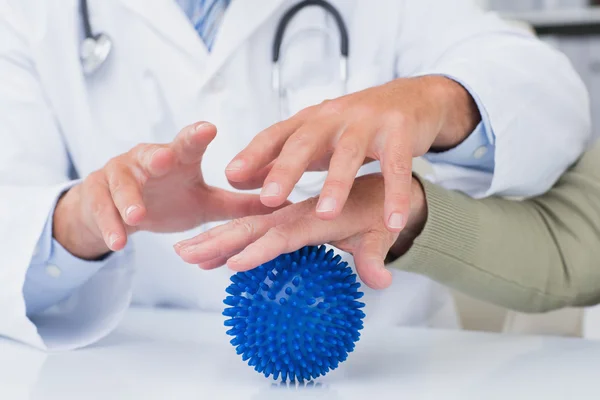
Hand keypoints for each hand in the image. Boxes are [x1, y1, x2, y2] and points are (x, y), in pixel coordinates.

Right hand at [53, 122, 274, 259]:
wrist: (120, 211)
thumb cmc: (168, 199)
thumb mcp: (205, 204)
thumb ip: (239, 205)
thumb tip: (283, 206)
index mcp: (178, 158)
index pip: (189, 143)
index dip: (196, 135)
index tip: (208, 130)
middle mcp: (148, 159)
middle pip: (153, 153)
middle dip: (158, 155)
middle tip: (166, 158)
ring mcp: (119, 173)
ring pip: (122, 183)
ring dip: (129, 199)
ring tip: (138, 215)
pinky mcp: (96, 192)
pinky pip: (101, 209)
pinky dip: (110, 225)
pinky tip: (119, 242)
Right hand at [174, 174, 427, 288]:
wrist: (375, 184)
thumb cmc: (376, 209)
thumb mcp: (379, 233)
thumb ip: (374, 256)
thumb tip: (381, 281)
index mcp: (314, 217)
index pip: (282, 236)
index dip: (259, 251)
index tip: (234, 263)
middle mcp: (293, 213)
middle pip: (251, 228)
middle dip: (218, 241)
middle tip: (185, 255)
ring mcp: (284, 214)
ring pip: (243, 224)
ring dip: (212, 237)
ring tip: (182, 251)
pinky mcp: (280, 215)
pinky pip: (249, 224)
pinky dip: (225, 235)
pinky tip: (207, 248)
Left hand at [225, 76, 477, 231]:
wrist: (411, 97)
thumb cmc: (354, 125)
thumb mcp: (316, 138)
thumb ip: (279, 158)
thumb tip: (236, 178)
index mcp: (310, 121)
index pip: (276, 134)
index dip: (254, 153)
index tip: (231, 176)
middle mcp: (334, 118)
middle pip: (306, 141)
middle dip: (286, 169)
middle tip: (269, 199)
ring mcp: (368, 123)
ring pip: (349, 154)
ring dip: (336, 185)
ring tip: (325, 216)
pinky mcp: (400, 132)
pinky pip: (397, 167)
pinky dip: (396, 195)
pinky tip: (393, 222)